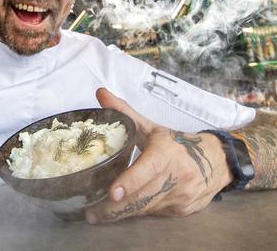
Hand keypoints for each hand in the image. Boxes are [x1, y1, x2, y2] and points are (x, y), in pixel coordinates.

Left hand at [84, 87, 232, 223]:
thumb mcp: (151, 128)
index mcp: (167, 153)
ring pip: (146, 209)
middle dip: (114, 208)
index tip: (111, 192)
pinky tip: (120, 212)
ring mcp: (182, 196)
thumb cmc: (177, 144)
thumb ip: (124, 112)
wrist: (218, 161)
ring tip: (97, 215)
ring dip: (121, 214)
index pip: (146, 169)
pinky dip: (137, 213)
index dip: (128, 182)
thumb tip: (100, 93)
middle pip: (142, 197)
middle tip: (90, 213)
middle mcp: (177, 176)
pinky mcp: (183, 210)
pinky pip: (154, 214)